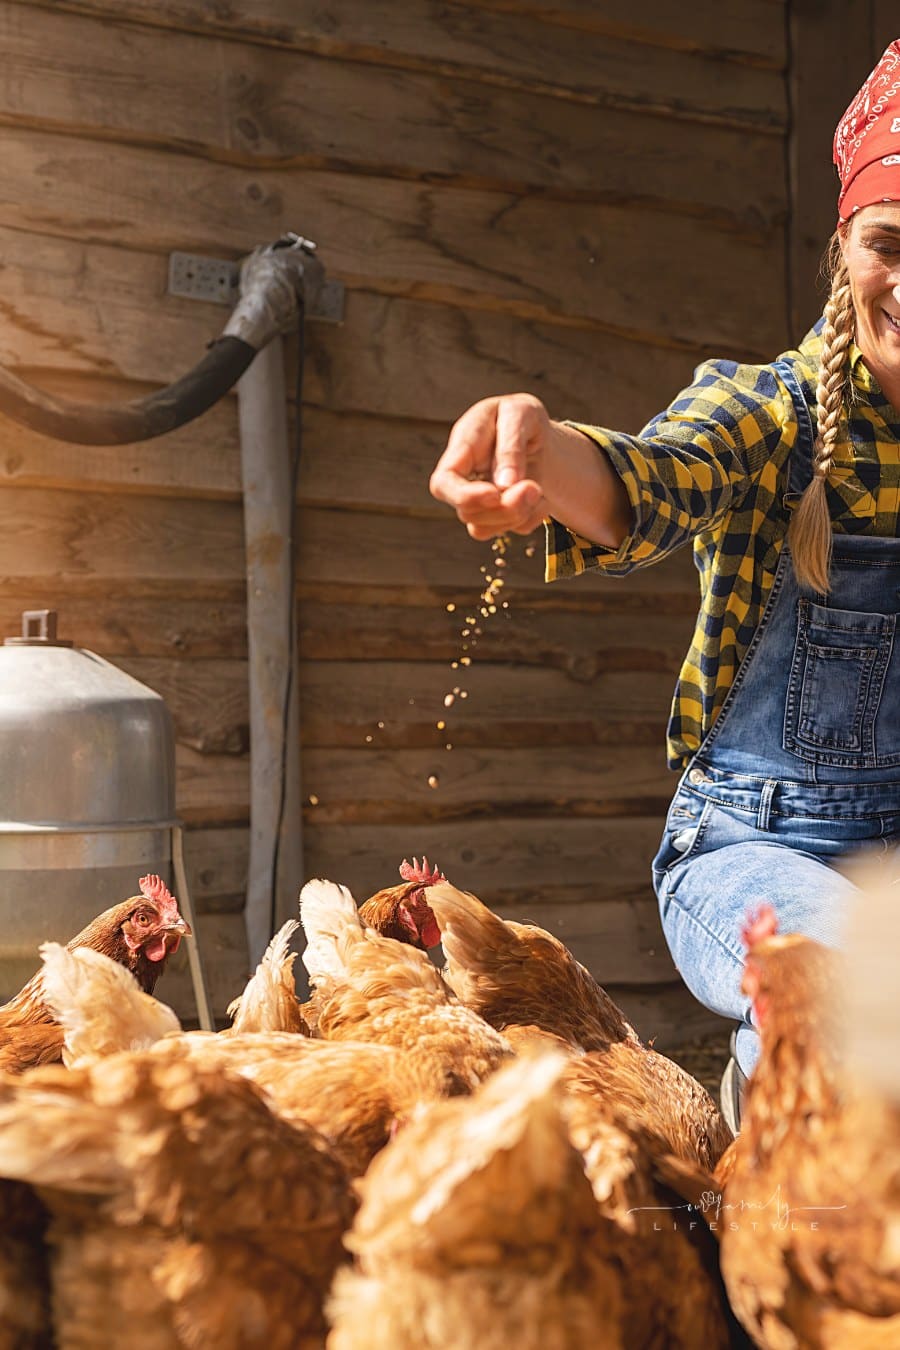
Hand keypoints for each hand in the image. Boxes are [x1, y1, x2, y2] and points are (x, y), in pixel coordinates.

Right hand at [429, 394, 549, 539]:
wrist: (535, 432)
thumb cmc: (522, 416)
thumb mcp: (521, 415)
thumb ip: (511, 446)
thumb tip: (505, 485)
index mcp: (461, 448)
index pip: (443, 483)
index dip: (464, 496)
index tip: (494, 494)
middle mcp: (463, 478)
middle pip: (466, 512)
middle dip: (503, 508)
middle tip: (535, 488)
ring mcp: (476, 498)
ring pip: (483, 528)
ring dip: (518, 515)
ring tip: (539, 490)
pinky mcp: (494, 513)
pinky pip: (509, 530)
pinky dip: (531, 520)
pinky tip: (541, 500)